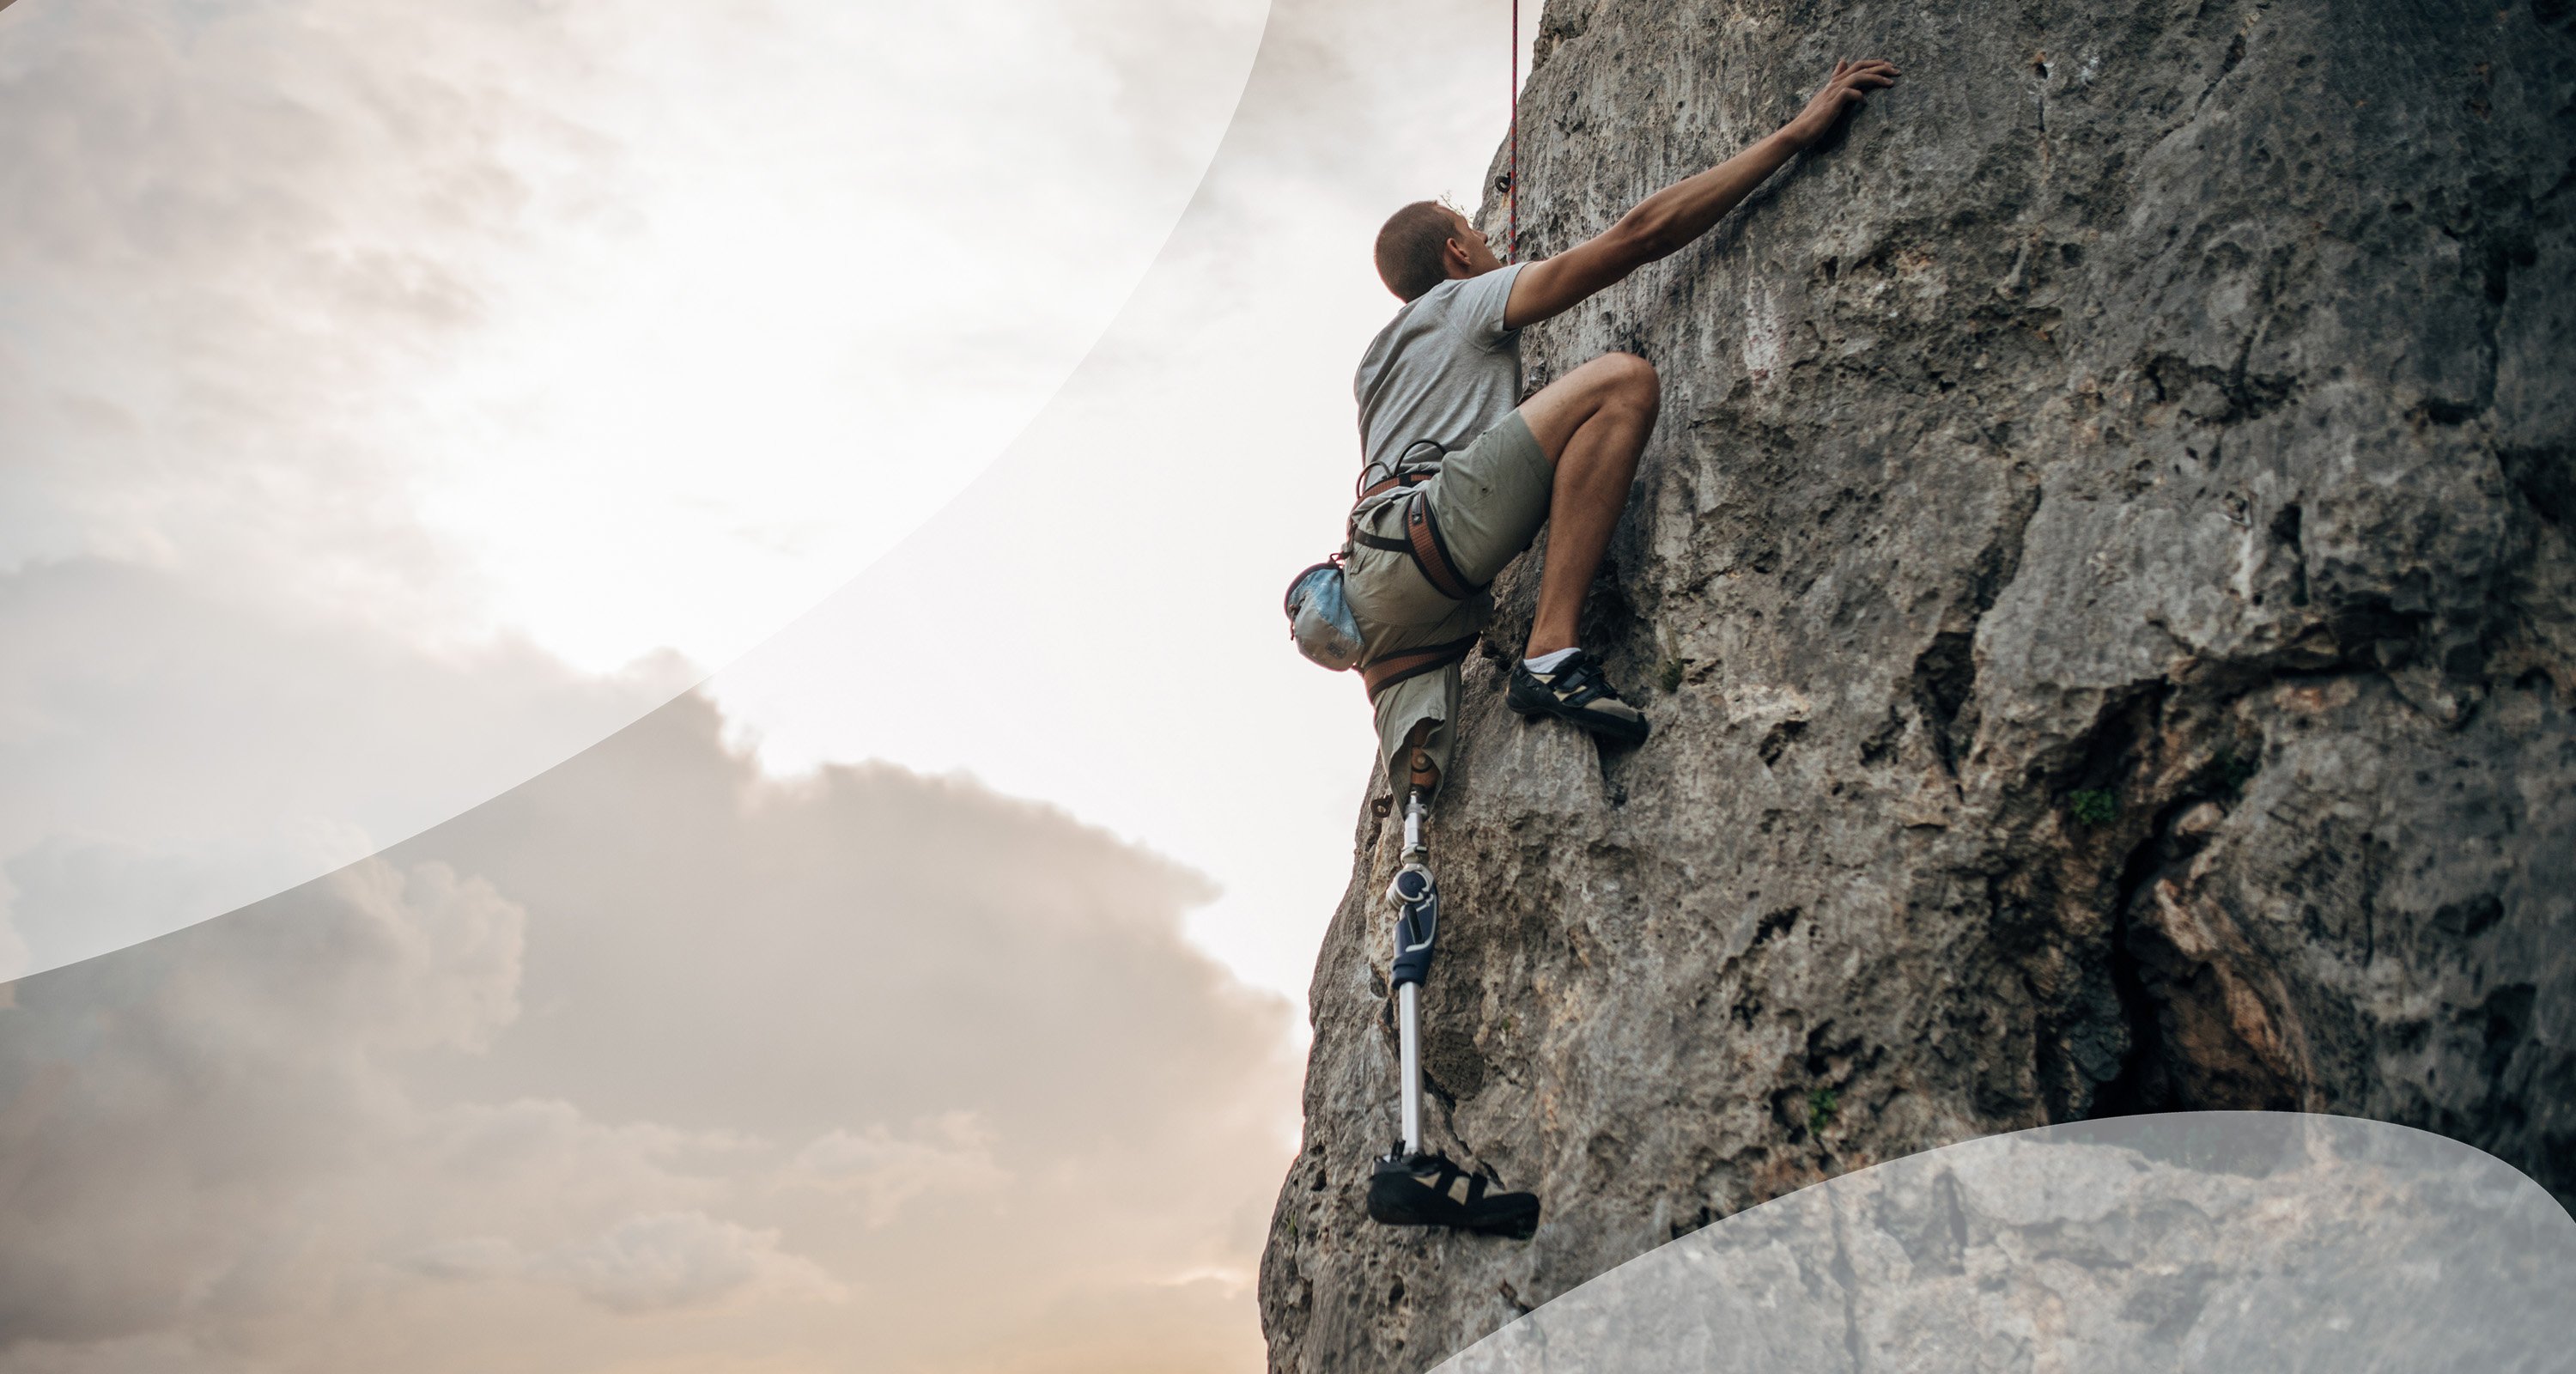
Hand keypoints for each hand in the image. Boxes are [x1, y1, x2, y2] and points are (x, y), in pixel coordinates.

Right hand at [1783, 58, 1900, 149]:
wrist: (1798, 132)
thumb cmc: (1813, 119)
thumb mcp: (1826, 96)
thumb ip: (1836, 80)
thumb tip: (1843, 61)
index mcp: (1834, 83)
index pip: (1856, 66)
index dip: (1874, 64)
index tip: (1889, 67)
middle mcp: (1833, 84)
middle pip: (1860, 67)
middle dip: (1880, 67)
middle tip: (1897, 71)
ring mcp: (1832, 93)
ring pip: (1857, 77)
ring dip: (1876, 78)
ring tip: (1891, 83)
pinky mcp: (1831, 104)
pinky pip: (1848, 93)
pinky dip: (1859, 95)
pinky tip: (1865, 102)